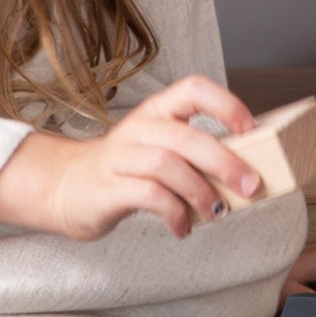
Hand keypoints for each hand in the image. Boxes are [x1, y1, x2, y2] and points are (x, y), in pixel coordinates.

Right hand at [0, 75, 266, 241]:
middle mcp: (138, 128)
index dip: (225, 103)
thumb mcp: (158, 149)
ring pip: (168, 165)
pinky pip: (149, 196)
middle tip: (250, 185)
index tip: (251, 127)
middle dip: (224, 161)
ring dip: (200, 192)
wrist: (64, 187)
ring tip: (216, 213)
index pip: (194, 88)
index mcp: (155, 111)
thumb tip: (246, 173)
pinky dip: (175, 214)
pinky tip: (183, 227)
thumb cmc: (125, 170)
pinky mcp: (108, 187)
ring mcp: (120, 157)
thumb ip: (194, 155)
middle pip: (186, 136)